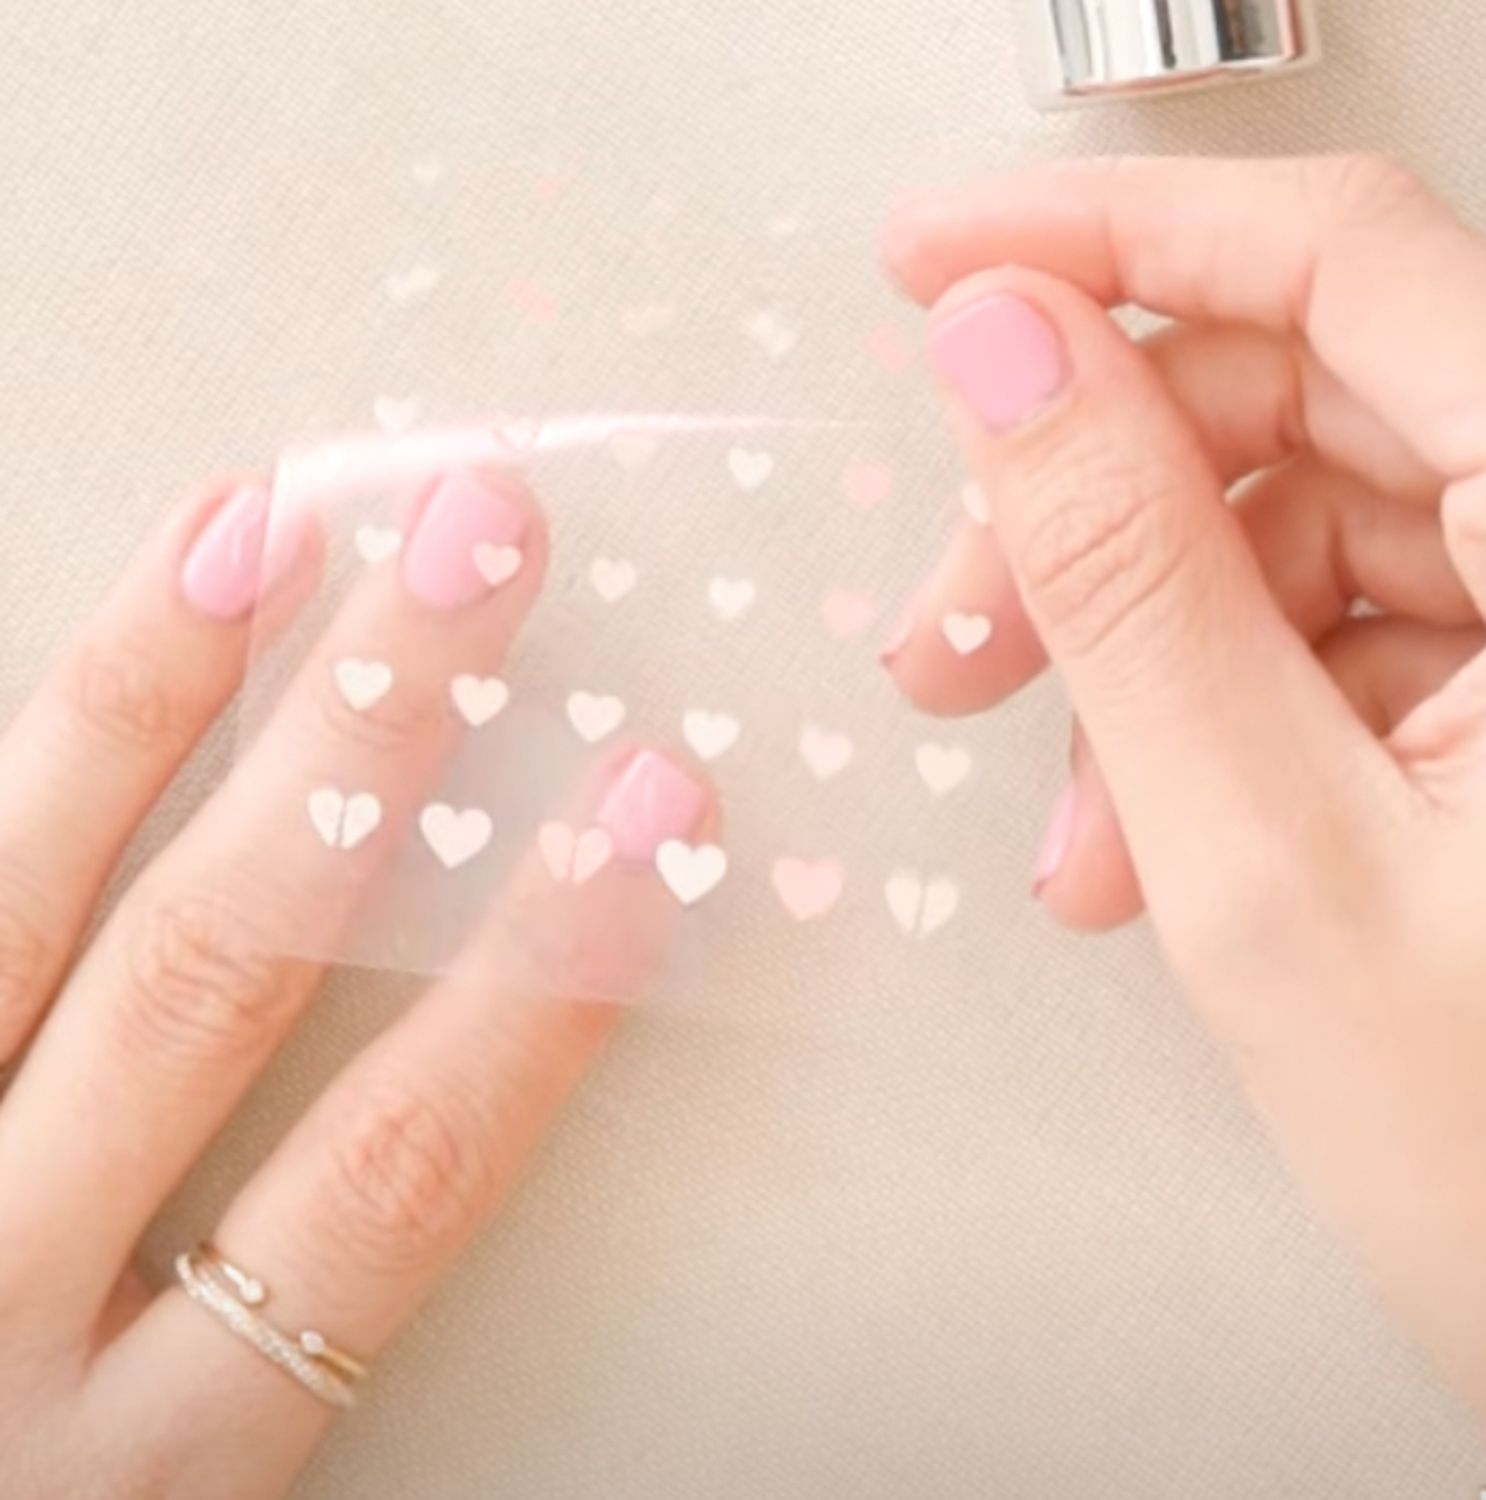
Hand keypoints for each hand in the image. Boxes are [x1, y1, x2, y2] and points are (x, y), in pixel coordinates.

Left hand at [0, 468, 712, 1498]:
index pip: (400, 1169)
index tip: (657, 809)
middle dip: (369, 740)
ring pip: (6, 910)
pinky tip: (45, 674)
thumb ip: (269, 1389)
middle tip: (478, 550)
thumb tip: (414, 1145)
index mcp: (141, 1466)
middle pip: (220, 973)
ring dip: (138, 706)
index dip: (546, 975)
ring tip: (250, 524)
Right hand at [883, 155, 1485, 1429]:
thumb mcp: (1270, 866)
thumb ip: (1128, 586)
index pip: (1339, 263)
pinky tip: (1148, 832)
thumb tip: (1012, 364)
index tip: (945, 258)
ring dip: (1130, 651)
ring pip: (1288, 534)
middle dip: (1083, 511)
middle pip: (1293, 406)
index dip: (1115, 233)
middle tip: (954, 622)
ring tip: (1067, 806)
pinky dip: (1202, 716)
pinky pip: (1325, 634)